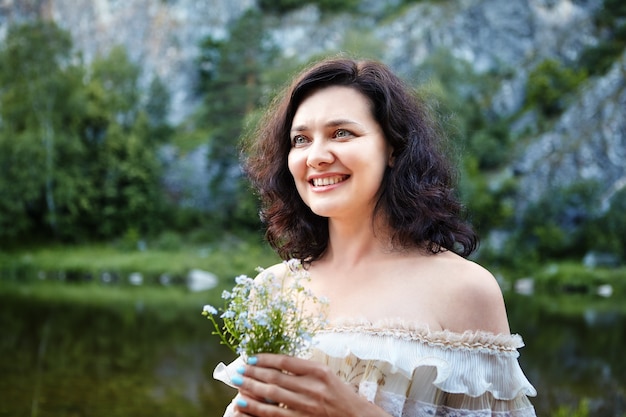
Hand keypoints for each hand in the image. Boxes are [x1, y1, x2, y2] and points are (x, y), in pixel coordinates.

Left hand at [230, 353, 388, 416]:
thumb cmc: (342, 395)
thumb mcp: (327, 374)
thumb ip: (304, 369)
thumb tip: (276, 363)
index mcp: (318, 371)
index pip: (285, 361)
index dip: (264, 358)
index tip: (251, 357)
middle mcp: (312, 387)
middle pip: (275, 376)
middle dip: (253, 372)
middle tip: (237, 369)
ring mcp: (306, 406)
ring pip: (272, 394)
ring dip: (251, 387)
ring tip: (236, 382)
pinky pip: (274, 415)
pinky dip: (256, 409)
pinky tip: (243, 404)